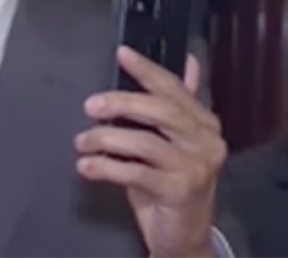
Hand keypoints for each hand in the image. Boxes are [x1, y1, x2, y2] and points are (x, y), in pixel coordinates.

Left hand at [74, 46, 225, 256]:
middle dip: (122, 103)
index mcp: (204, 123)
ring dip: (105, 138)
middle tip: (90, 106)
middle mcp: (206, 142)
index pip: (174, 88)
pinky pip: (135, 172)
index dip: (147, 70)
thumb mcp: (174, 141)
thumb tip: (188, 61)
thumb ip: (176, 104)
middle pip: (161, 111)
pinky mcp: (179, 191)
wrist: (184, 235)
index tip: (122, 53)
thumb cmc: (172, 183)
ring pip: (145, 142)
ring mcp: (195, 168)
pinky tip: (87, 166)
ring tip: (81, 142)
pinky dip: (106, 166)